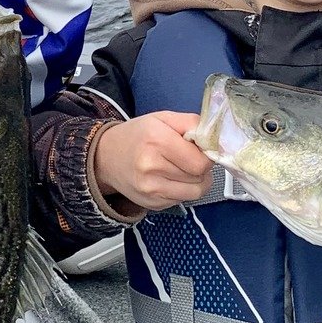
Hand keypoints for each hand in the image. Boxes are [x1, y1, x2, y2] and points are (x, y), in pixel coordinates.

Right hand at [94, 112, 213, 211]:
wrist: (105, 157)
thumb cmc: (138, 135)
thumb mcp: (163, 118)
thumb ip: (192, 123)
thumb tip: (216, 138)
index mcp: (157, 140)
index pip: (201, 162)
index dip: (206, 156)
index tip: (200, 150)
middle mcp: (152, 167)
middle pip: (199, 178)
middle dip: (201, 169)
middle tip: (190, 159)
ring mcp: (151, 190)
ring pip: (194, 193)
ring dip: (195, 182)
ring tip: (183, 170)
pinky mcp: (152, 204)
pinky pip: (182, 200)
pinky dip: (182, 190)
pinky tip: (170, 179)